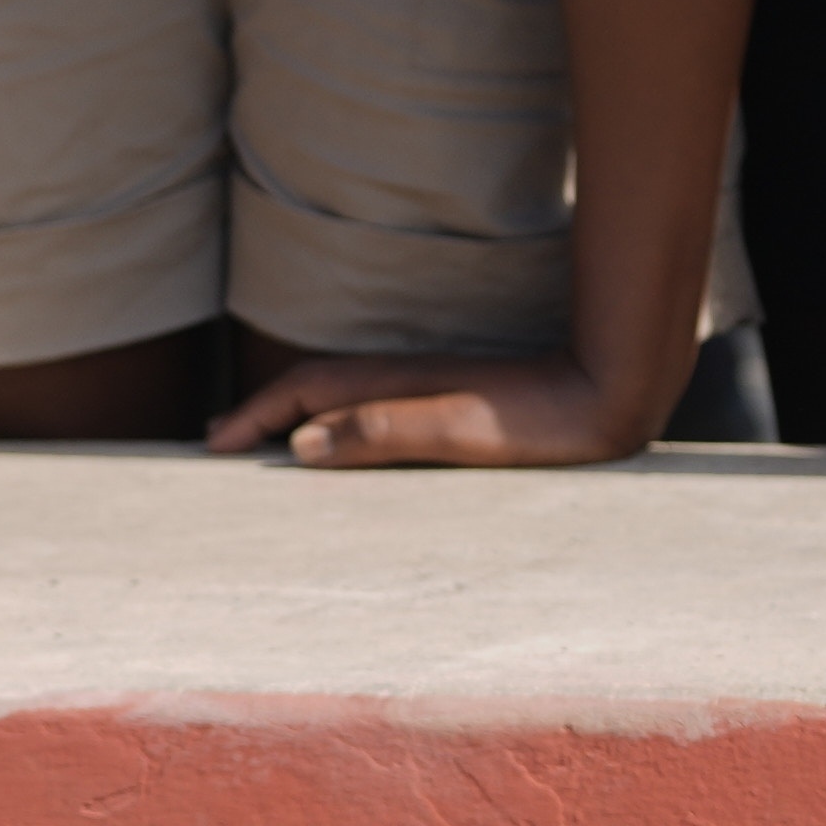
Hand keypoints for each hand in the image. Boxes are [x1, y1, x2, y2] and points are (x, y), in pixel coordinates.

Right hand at [212, 346, 676, 471]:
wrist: (611, 392)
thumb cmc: (543, 420)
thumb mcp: (460, 432)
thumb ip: (383, 433)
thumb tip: (303, 442)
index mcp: (395, 382)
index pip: (305, 392)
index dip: (256, 416)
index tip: (214, 446)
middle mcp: (404, 378)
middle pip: (315, 389)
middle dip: (265, 412)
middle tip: (220, 442)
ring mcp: (428, 387)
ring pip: (344, 397)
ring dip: (300, 415)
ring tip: (267, 443)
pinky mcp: (453, 402)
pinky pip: (374, 408)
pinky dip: (341, 421)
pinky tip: (347, 443)